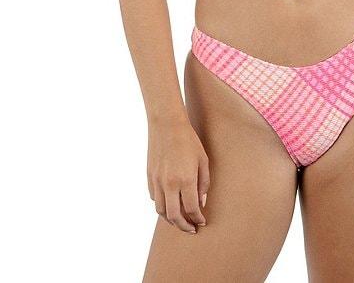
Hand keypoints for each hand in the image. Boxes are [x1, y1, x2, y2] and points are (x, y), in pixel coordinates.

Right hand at [147, 117, 209, 232]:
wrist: (167, 125)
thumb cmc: (189, 140)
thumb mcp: (203, 160)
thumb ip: (204, 183)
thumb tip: (202, 203)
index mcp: (186, 179)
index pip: (192, 209)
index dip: (197, 219)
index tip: (202, 222)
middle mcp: (170, 184)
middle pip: (174, 216)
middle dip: (184, 226)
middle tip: (191, 229)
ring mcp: (157, 181)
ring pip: (161, 211)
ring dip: (171, 219)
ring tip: (180, 220)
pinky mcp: (149, 177)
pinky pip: (155, 198)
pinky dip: (162, 206)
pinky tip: (170, 204)